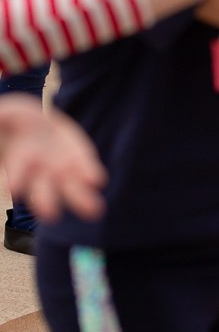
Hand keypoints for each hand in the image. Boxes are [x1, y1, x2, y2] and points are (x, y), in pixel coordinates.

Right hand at [0, 97, 106, 221]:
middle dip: (46, 204)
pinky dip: (91, 175)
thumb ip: (4, 117)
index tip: (12, 188)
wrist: (38, 125)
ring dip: (82, 200)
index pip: (16, 176)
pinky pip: (86, 171)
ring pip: (70, 190)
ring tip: (95, 211)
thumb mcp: (9, 116)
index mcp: (18, 164)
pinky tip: (97, 181)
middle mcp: (39, 174)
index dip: (14, 180)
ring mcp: (60, 170)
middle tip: (51, 215)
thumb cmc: (17, 122)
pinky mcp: (79, 161)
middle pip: (42, 194)